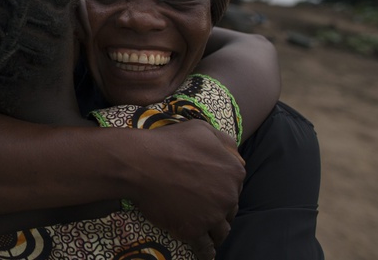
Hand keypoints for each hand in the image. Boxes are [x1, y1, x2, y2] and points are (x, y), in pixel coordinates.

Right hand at [124, 120, 243, 252]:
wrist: (141, 162)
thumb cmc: (169, 142)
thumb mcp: (202, 129)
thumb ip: (224, 142)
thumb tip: (236, 155)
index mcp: (234, 170)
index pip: (236, 184)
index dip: (223, 186)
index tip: (212, 189)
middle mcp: (229, 195)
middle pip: (231, 208)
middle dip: (221, 209)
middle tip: (206, 209)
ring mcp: (213, 215)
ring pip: (222, 231)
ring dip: (216, 232)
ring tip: (208, 233)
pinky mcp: (194, 230)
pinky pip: (205, 248)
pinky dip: (206, 253)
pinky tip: (206, 255)